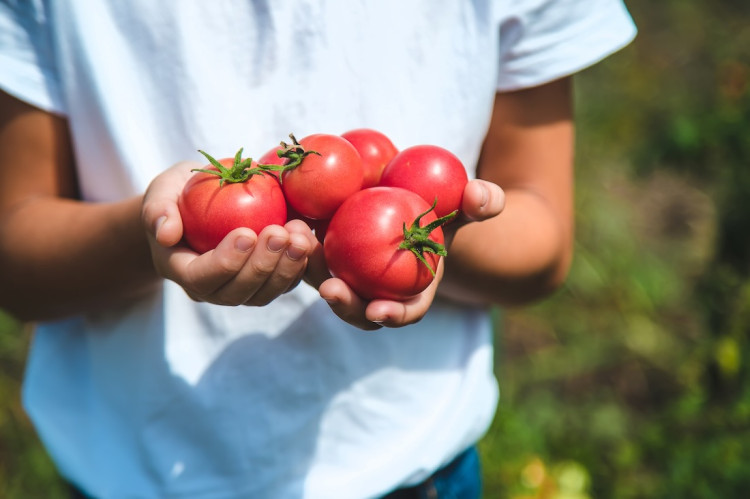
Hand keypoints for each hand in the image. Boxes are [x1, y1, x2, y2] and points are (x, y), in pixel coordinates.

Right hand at [141, 161, 314, 305]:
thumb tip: (166, 233)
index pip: (202, 278)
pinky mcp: (265, 282)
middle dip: (262, 265)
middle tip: (281, 233)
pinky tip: (309, 238)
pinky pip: (284, 283)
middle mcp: (212, 288)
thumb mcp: (162, 192)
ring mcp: (240, 289)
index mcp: (182, 270)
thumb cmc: (179, 195)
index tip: (246, 233)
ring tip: (301, 237)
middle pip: (237, 292)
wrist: (202, 204)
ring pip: (265, 293)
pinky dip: (300, 265)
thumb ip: (158, 210)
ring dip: (287, 268)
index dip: (225, 262)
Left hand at [304, 179, 504, 329]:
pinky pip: (308, 255)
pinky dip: (298, 245)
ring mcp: (347, 276)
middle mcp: (375, 291)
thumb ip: (479, 203)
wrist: (403, 201)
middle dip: (344, 305)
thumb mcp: (459, 205)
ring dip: (311, 272)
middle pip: (357, 308)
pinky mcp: (323, 257)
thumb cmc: (437, 211)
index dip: (394, 316)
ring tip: (302, 246)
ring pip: (325, 281)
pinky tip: (288, 222)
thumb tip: (482, 195)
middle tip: (331, 290)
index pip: (404, 312)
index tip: (380, 311)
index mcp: (411, 292)